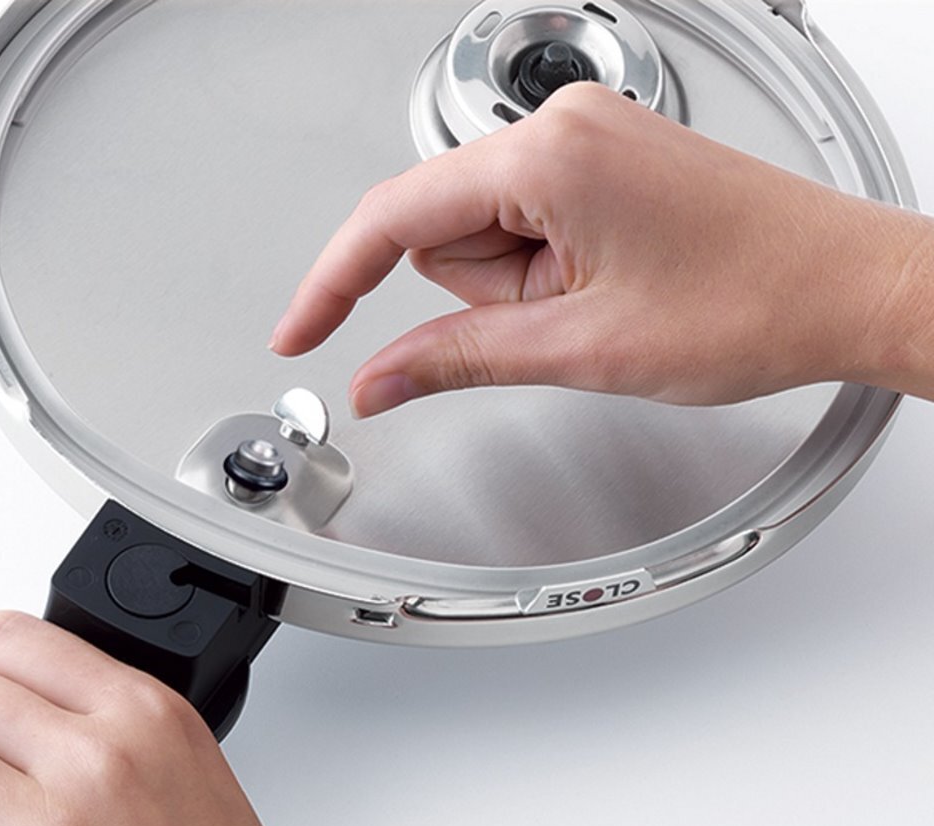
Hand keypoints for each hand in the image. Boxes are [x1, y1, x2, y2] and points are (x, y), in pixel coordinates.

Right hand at [271, 83, 933, 413]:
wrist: (847, 289)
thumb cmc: (753, 302)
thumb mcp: (579, 348)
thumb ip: (458, 361)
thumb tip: (379, 380)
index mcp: (548, 157)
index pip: (394, 217)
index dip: (334, 282)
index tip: (298, 329)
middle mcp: (565, 127)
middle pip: (445, 230)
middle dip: (484, 295)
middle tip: (562, 323)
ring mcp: (590, 139)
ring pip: (489, 234)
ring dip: (522, 290)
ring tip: (603, 306)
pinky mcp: (609, 161)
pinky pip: (531, 223)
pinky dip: (546, 271)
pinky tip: (611, 289)